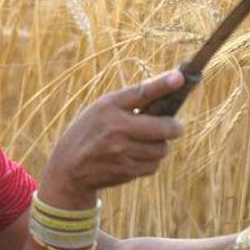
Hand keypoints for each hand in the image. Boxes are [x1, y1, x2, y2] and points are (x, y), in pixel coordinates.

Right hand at [40, 70, 185, 208]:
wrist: (68, 168)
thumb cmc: (91, 132)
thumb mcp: (102, 109)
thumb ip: (131, 103)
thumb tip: (169, 95)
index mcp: (109, 106)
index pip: (141, 92)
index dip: (163, 85)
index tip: (180, 78)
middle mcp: (115, 127)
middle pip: (164, 127)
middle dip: (174, 127)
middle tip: (174, 127)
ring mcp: (121, 151)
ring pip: (161, 149)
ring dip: (159, 146)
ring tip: (144, 143)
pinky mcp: (125, 171)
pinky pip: (153, 166)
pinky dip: (150, 162)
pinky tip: (135, 157)